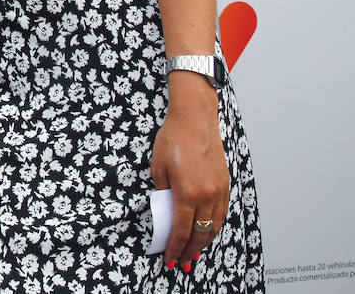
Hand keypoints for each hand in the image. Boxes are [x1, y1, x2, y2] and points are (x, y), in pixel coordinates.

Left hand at [151, 83, 228, 269]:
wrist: (195, 119)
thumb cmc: (173, 139)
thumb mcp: (158, 168)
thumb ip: (163, 193)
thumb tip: (166, 209)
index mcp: (188, 194)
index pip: (182, 230)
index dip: (175, 248)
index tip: (169, 259)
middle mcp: (207, 196)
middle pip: (200, 234)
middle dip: (190, 251)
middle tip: (182, 263)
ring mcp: (219, 191)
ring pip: (214, 226)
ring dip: (205, 242)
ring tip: (195, 253)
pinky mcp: (225, 184)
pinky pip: (222, 213)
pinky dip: (215, 226)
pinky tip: (208, 231)